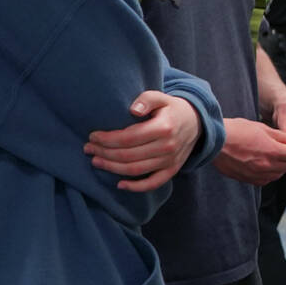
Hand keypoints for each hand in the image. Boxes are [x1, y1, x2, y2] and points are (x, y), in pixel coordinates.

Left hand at [84, 91, 202, 192]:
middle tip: (88, 149)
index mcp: (164, 128)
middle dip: (104, 153)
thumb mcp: (161, 97)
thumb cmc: (172, 109)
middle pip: (128, 155)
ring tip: (96, 161)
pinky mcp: (172, 170)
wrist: (197, 123)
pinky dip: (136, 187)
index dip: (107, 139)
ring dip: (112, 168)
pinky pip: (153, 183)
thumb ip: (147, 99)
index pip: (128, 138)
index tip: (93, 136)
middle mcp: (167, 146)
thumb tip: (133, 109)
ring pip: (136, 170)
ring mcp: (170, 161)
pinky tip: (120, 185)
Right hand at [215, 117, 285, 184]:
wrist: (213, 141)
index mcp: (272, 151)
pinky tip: (261, 165)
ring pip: (277, 175)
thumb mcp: (261, 128)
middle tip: (280, 149)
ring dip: (278, 167)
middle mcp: (266, 166)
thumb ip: (281, 136)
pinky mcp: (247, 179)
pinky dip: (267, 175)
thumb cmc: (236, 131)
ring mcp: (256, 175)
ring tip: (269, 157)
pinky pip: (264, 181)